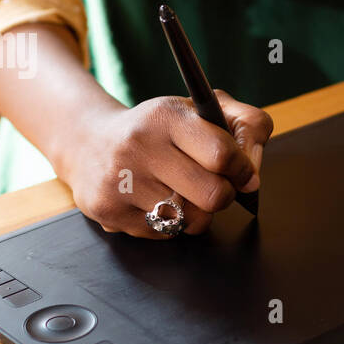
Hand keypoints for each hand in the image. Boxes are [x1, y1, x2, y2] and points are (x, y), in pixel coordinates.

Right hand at [57, 92, 272, 237]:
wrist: (89, 142)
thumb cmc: (159, 129)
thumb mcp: (201, 109)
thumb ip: (247, 125)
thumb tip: (253, 174)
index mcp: (166, 116)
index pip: (222, 155)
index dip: (243, 169)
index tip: (243, 173)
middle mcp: (139, 146)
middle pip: (213, 195)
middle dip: (224, 195)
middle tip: (215, 186)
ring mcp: (120, 181)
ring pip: (192, 220)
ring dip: (198, 212)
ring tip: (183, 192)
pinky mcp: (109, 211)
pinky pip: (165, 234)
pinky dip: (170, 223)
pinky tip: (155, 200)